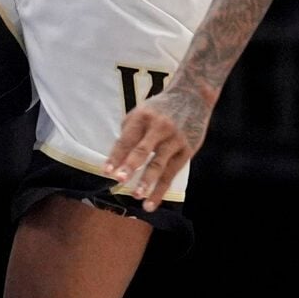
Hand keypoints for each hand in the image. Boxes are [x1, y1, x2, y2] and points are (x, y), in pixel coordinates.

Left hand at [102, 87, 210, 210]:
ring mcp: (174, 139)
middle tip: (120, 180)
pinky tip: (152, 201)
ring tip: (137, 196)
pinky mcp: (187, 150)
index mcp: (143, 117)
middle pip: (143, 149)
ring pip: (159, 164)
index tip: (106, 171)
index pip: (126, 139)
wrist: (192, 95)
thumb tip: (117, 158)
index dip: (116, 156)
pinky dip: (161, 189)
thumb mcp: (142, 111)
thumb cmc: (160, 108)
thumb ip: (130, 132)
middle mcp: (159, 127)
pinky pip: (172, 173)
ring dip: (148, 182)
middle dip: (130, 166)